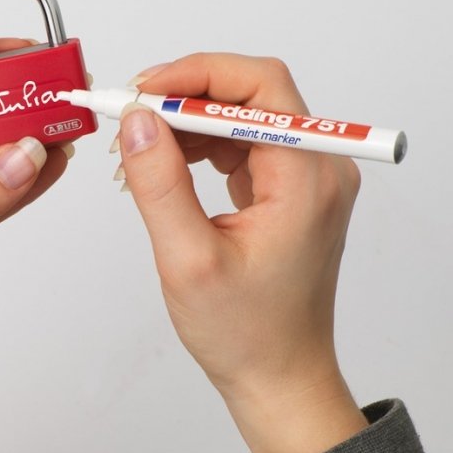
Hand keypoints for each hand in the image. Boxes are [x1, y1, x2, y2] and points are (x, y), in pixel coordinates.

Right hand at [118, 53, 367, 452]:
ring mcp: (307, 180)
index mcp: (306, 180)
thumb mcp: (189, 261)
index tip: (142, 91)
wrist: (280, 377)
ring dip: (191, 123)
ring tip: (141, 148)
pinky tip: (169, 165)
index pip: (259, 89)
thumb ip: (160, 185)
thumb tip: (138, 122)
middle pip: (253, 96)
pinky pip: (245, 147)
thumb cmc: (245, 333)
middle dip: (187, 96)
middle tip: (133, 115)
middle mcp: (319, 169)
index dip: (197, 76)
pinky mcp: (289, 193)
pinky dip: (204, 147)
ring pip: (244, 118)